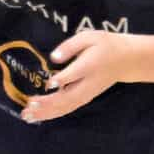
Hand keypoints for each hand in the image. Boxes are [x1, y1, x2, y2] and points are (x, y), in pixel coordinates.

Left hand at [22, 27, 141, 122]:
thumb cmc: (105, 45)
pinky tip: (38, 116)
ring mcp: (87, 93)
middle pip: (68, 96)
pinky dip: (53, 114)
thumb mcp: (90, 37)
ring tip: (27, 116)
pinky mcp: (85, 98)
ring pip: (66, 106)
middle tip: (29, 106)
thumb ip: (70, 46)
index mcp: (90, 65)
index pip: (75, 74)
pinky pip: (68, 109)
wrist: (127, 60)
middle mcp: (88, 83)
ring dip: (46, 112)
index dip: (62, 79)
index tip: (48, 83)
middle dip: (48, 103)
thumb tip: (53, 57)